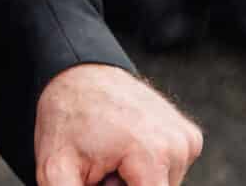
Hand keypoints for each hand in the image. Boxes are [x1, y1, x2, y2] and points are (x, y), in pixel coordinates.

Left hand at [35, 64, 202, 185]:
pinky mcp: (190, 135)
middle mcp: (178, 145)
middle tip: (99, 174)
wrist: (77, 72)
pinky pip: (169, 171)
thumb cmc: (65, 120)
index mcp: (151, 154)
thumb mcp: (55, 171)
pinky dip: (147, 169)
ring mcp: (187, 138)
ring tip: (110, 160)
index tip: (104, 183)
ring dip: (135, 184)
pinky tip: (126, 149)